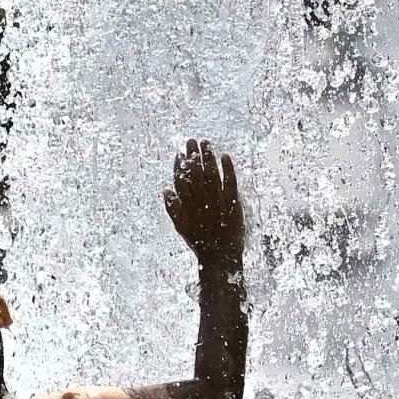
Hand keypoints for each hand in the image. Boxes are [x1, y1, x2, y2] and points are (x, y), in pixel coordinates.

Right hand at [162, 139, 242, 264]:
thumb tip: (165, 191)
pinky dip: (228, 170)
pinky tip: (225, 157)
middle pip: (196, 174)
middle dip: (193, 156)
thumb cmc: (200, 243)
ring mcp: (218, 201)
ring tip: (206, 143)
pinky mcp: (232, 204)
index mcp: (188, 206)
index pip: (182, 181)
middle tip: (192, 141)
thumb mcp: (181, 227)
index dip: (180, 166)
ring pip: (212, 175)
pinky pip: (230, 183)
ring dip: (208, 158)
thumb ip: (172, 209)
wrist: (219, 256)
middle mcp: (202, 201)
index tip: (179, 153)